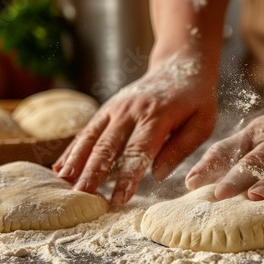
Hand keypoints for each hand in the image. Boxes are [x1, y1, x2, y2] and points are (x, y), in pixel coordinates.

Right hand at [53, 52, 217, 205]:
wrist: (181, 64)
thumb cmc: (196, 98)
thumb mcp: (203, 122)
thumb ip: (181, 147)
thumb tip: (159, 175)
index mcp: (157, 115)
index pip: (139, 150)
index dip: (127, 176)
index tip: (119, 199)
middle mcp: (131, 110)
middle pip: (108, 145)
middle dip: (93, 172)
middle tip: (82, 196)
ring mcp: (116, 107)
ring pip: (91, 136)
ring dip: (77, 161)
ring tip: (64, 183)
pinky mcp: (108, 108)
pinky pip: (87, 130)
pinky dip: (73, 149)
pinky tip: (60, 167)